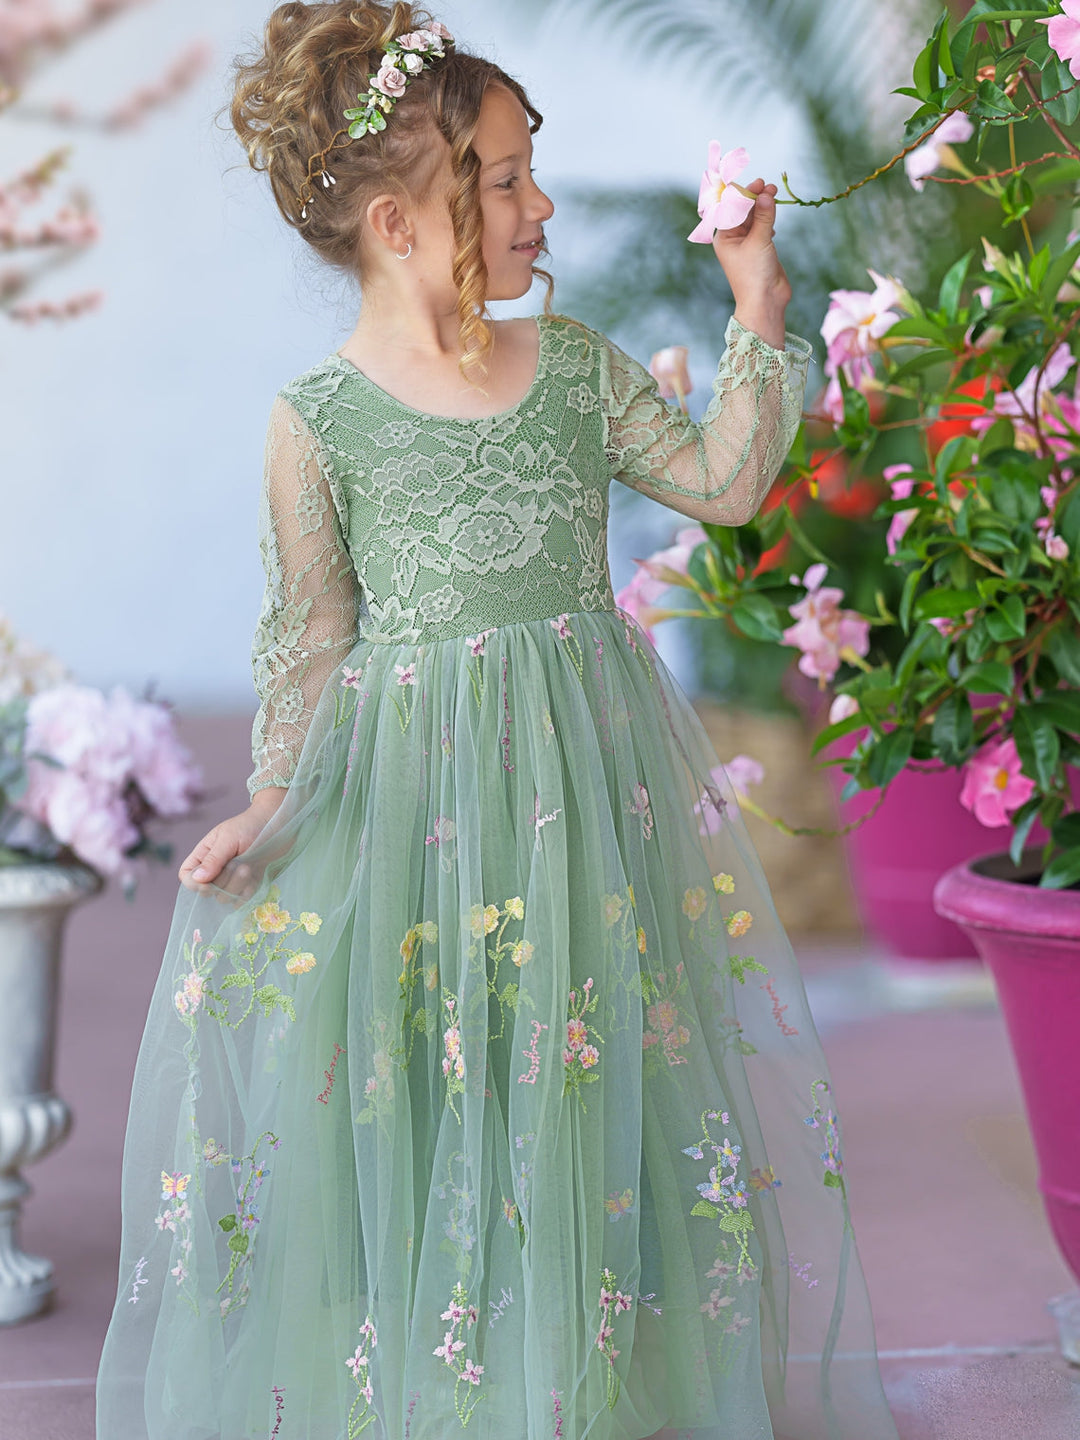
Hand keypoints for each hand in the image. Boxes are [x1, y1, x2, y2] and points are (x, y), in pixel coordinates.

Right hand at [178, 788, 286, 893]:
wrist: (278, 825)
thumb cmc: (249, 826)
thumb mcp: (228, 838)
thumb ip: (213, 859)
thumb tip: (198, 879)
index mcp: (204, 856)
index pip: (188, 878)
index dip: (195, 884)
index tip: (210, 881)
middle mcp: (215, 871)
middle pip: (207, 891)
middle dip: (224, 881)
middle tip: (241, 865)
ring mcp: (232, 880)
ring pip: (225, 897)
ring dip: (238, 885)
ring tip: (250, 867)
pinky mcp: (248, 886)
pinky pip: (241, 901)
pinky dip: (248, 893)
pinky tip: (256, 879)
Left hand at [712, 178, 791, 349]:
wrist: (765, 302)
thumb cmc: (754, 275)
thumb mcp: (759, 242)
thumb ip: (764, 217)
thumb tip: (766, 194)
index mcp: (724, 237)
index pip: (732, 208)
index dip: (744, 193)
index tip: (759, 183)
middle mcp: (733, 239)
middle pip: (744, 210)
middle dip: (755, 197)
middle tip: (770, 186)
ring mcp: (747, 243)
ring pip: (755, 217)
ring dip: (764, 206)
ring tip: (775, 193)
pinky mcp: (760, 248)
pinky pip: (763, 226)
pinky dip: (768, 219)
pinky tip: (774, 218)